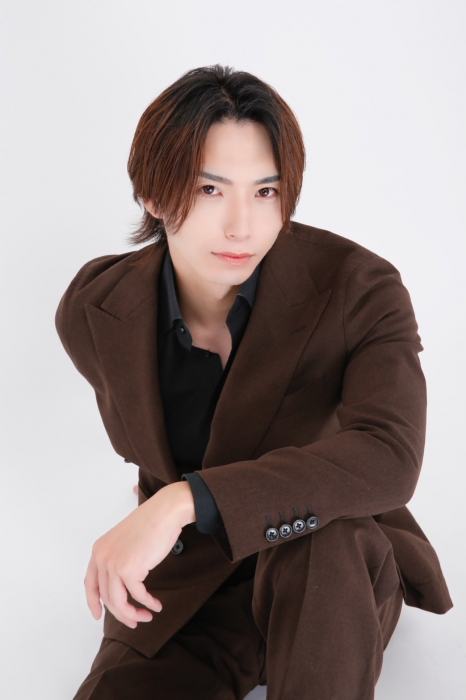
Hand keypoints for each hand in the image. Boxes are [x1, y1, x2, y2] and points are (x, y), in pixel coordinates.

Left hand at [84, 482, 194, 628]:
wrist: (165, 511)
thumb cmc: (151, 524)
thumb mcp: (125, 541)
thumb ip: (118, 559)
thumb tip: (122, 585)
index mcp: (98, 549)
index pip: (89, 583)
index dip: (92, 603)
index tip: (98, 616)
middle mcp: (102, 557)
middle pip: (107, 597)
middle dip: (122, 613)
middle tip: (135, 622)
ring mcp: (114, 563)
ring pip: (119, 601)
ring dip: (133, 614)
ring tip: (147, 617)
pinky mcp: (129, 569)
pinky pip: (137, 596)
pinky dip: (148, 604)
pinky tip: (156, 606)